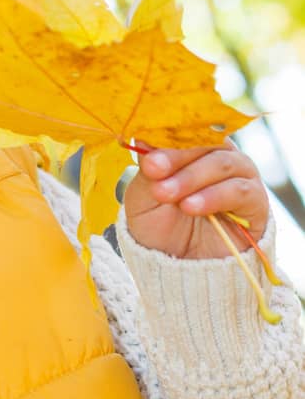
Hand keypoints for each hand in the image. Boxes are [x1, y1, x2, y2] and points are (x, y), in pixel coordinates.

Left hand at [124, 141, 270, 259]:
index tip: (144, 150)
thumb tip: (144, 136)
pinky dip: (213, 196)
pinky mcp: (256, 201)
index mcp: (190, 148)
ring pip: (222, 163)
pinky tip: (191, 207)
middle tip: (153, 171)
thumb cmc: (160, 226)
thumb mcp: (143, 197)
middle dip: (175, 156)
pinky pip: (240, 190)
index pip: (183, 131)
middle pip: (204, 142)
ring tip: (167, 195)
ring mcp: (240, 176)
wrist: (179, 267)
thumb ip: (147, 169)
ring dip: (192, 177)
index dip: (165, 137)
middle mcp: (218, 156)